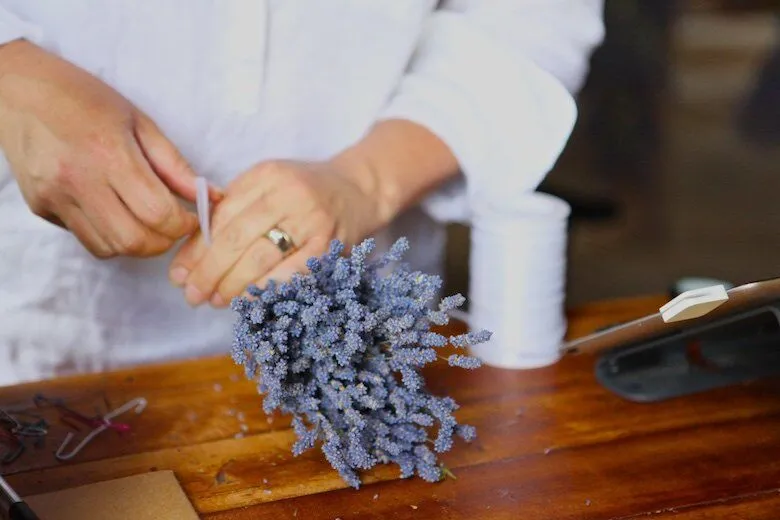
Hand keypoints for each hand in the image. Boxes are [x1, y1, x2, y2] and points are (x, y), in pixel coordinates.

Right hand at [0, 40, 219, 257]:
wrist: (18, 91)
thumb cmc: (84, 99)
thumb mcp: (139, 122)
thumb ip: (175, 165)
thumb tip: (210, 197)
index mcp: (109, 155)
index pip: (158, 213)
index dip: (184, 224)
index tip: (193, 217)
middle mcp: (79, 182)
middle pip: (134, 241)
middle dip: (164, 241)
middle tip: (173, 225)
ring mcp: (56, 199)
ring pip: (109, 249)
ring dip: (138, 244)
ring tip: (147, 222)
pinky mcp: (42, 209)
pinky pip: (86, 240)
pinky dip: (110, 238)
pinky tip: (117, 215)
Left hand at [169, 157, 384, 306]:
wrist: (360, 190)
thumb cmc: (306, 192)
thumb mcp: (268, 186)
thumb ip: (233, 210)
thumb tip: (192, 256)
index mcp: (266, 174)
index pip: (221, 215)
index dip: (197, 249)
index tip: (180, 274)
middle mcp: (288, 193)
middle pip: (236, 238)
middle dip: (209, 272)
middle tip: (193, 295)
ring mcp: (311, 220)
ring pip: (260, 258)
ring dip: (233, 285)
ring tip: (215, 300)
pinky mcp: (329, 245)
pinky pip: (291, 274)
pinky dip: (267, 290)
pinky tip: (250, 300)